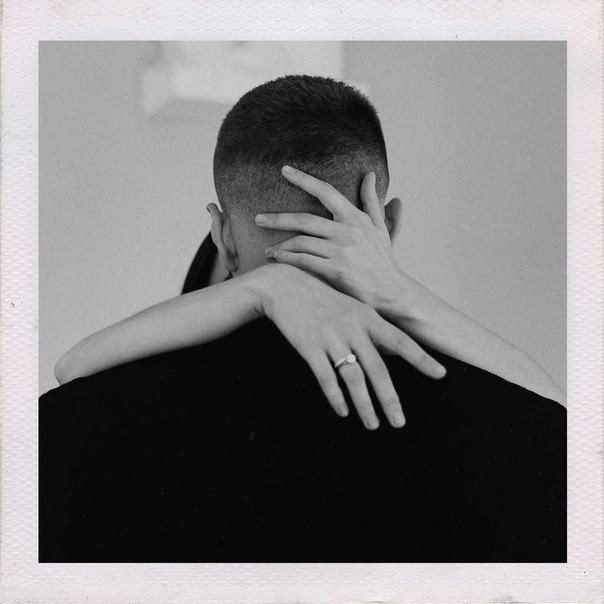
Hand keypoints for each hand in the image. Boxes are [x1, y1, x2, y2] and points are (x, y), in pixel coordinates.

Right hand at [252, 264, 445, 429]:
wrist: (285, 286)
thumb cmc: (322, 298)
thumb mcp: (352, 307)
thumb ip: (372, 329)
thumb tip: (394, 352)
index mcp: (367, 317)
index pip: (400, 341)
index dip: (421, 358)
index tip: (440, 374)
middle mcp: (353, 328)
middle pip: (378, 369)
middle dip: (390, 399)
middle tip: (399, 422)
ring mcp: (331, 337)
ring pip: (353, 378)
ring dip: (364, 405)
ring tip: (372, 425)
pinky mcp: (309, 347)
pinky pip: (326, 378)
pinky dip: (336, 397)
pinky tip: (343, 412)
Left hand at [256, 165, 405, 311]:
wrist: (392, 293)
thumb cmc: (383, 261)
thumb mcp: (380, 227)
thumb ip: (371, 200)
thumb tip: (370, 174)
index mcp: (355, 218)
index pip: (326, 192)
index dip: (304, 179)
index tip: (284, 170)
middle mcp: (348, 231)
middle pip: (304, 219)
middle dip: (277, 218)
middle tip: (258, 218)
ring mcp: (342, 251)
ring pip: (301, 242)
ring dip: (280, 245)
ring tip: (267, 250)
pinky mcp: (336, 271)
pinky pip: (304, 261)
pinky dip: (287, 259)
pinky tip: (277, 259)